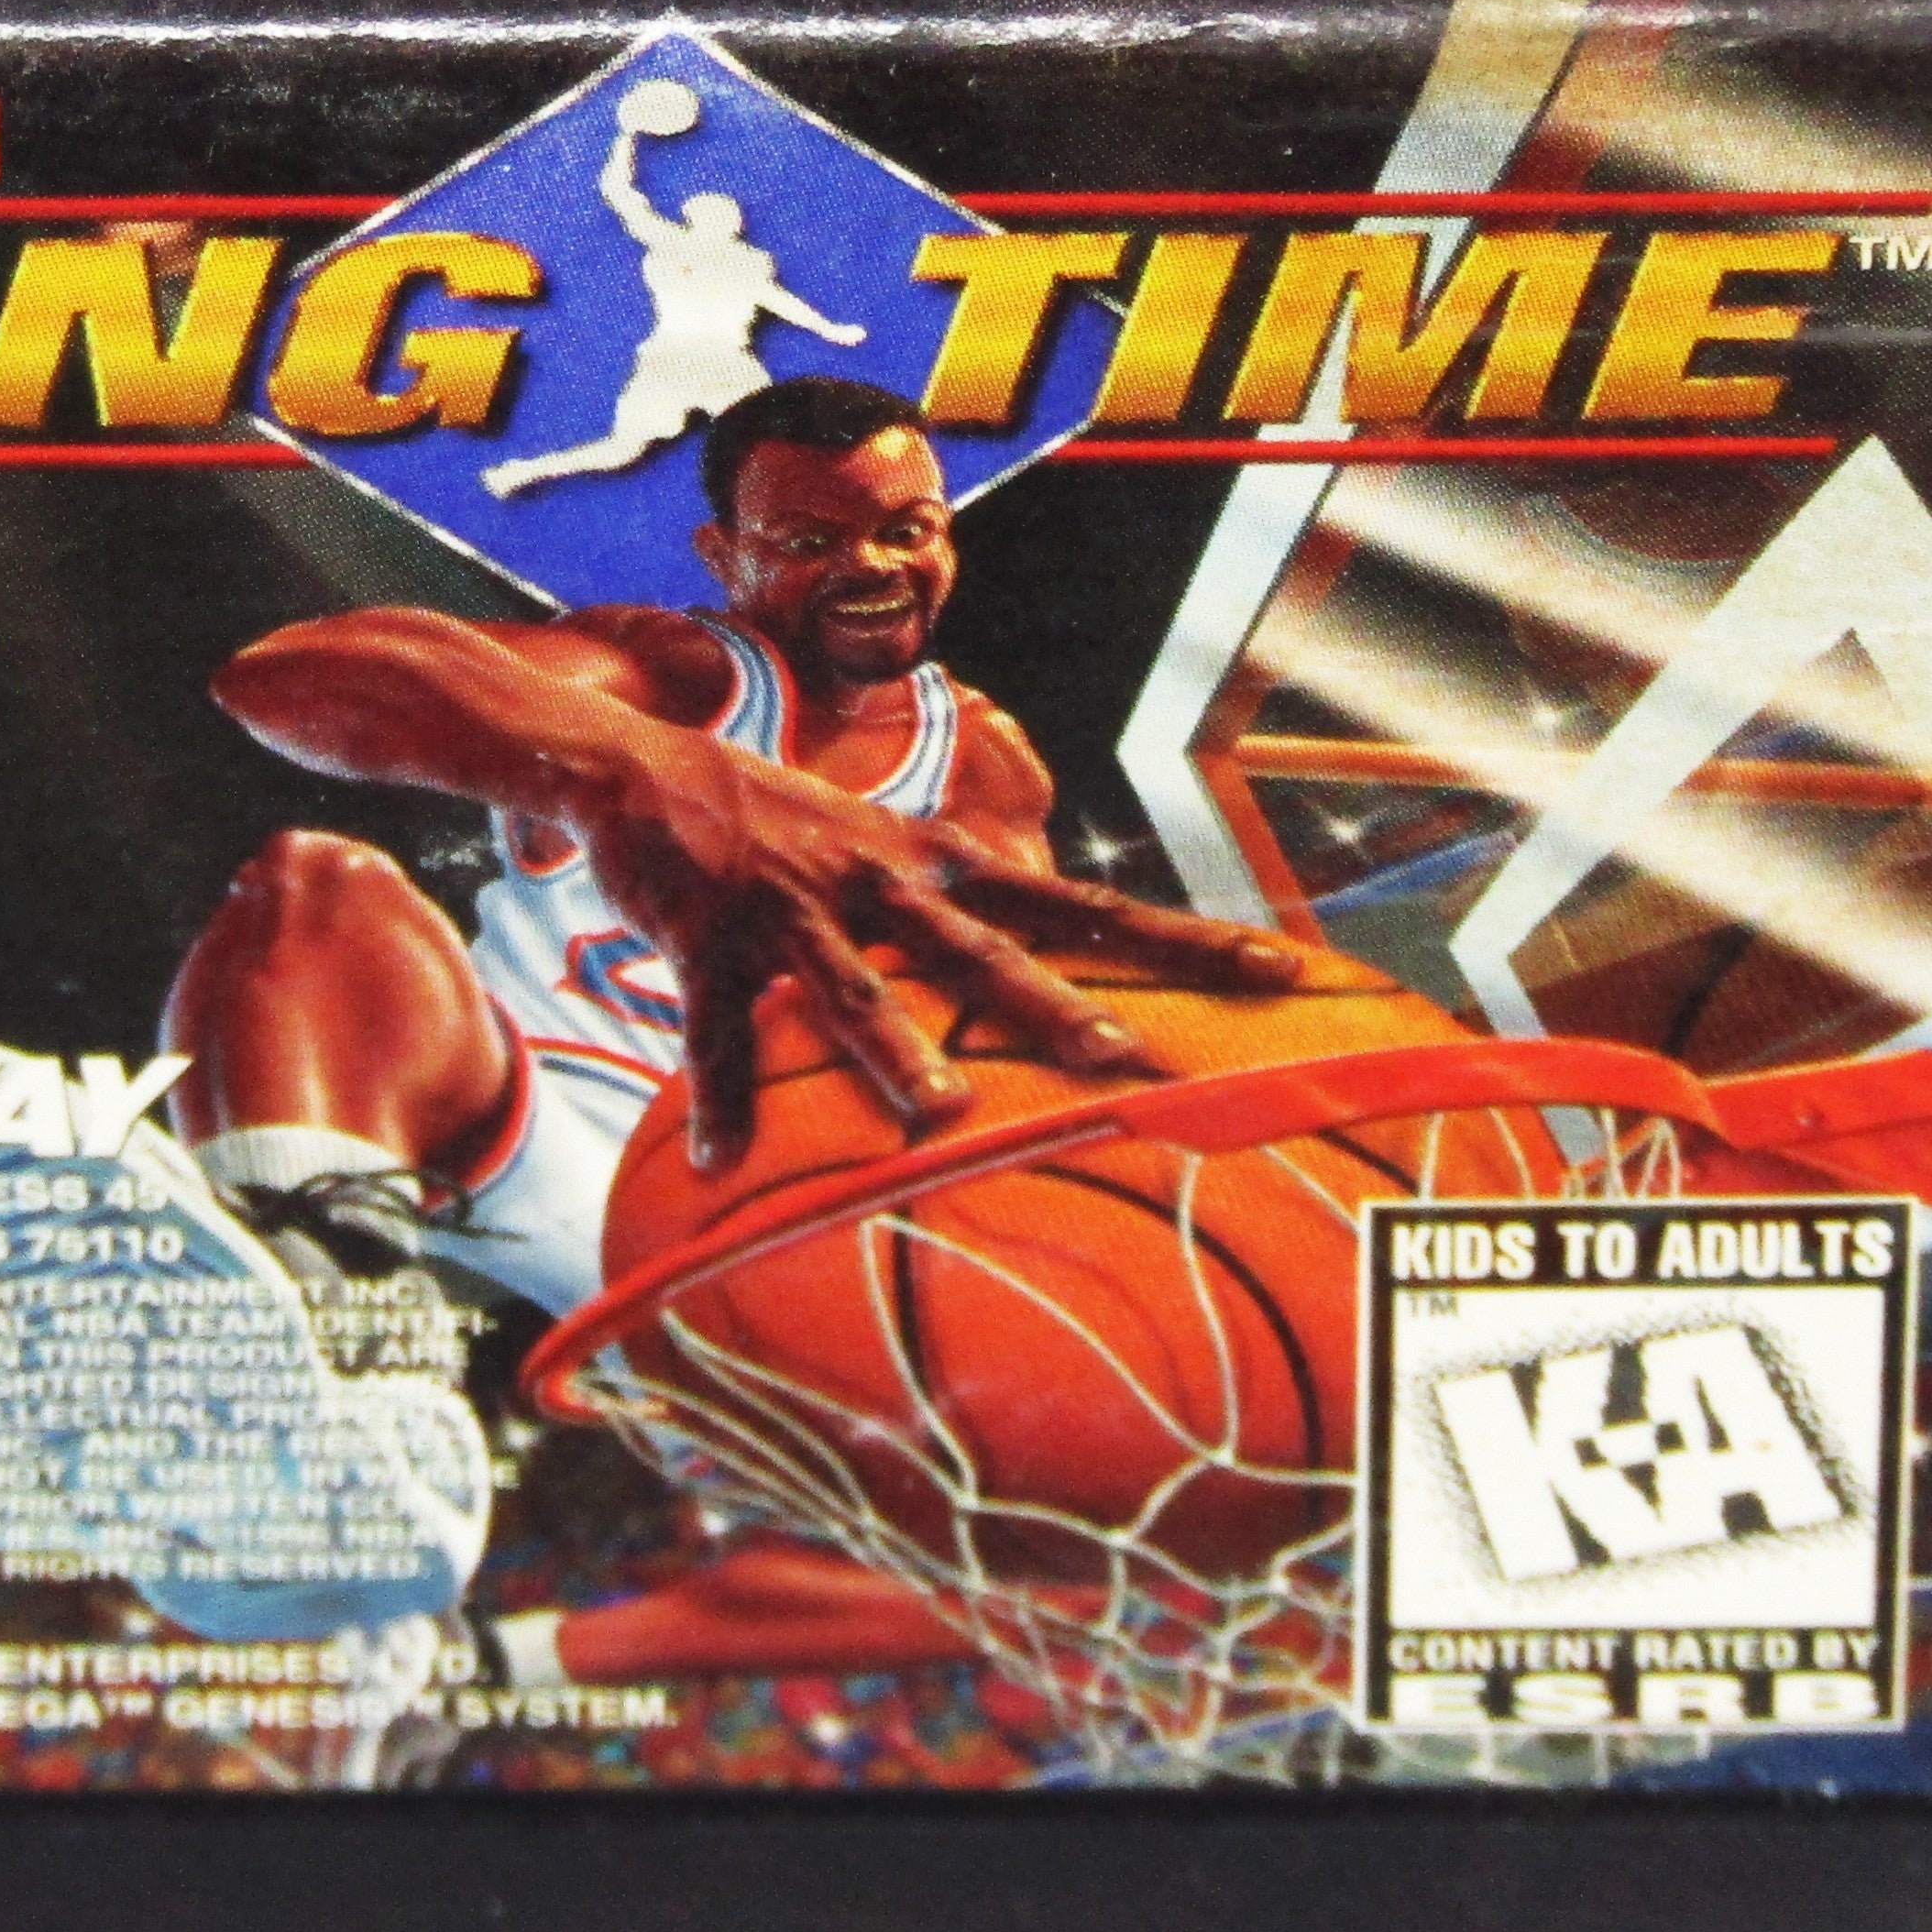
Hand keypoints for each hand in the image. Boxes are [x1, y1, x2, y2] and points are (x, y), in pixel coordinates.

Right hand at [569, 725, 1334, 1171]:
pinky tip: (724, 1162)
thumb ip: (961, 902)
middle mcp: (885, 881)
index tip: (1280, 967)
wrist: (652, 769)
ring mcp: (798, 909)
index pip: (1083, 905)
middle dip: (1060, 1011)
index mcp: (942, 866)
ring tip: (941, 1116)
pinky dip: (721, 1098)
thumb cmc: (785, 827)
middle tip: (1133, 1063)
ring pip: (857, 988)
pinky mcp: (711, 937)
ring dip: (895, 1053)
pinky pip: (717, 1030)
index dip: (1181, 938)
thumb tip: (1045, 947)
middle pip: (990, 952)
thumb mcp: (890, 850)